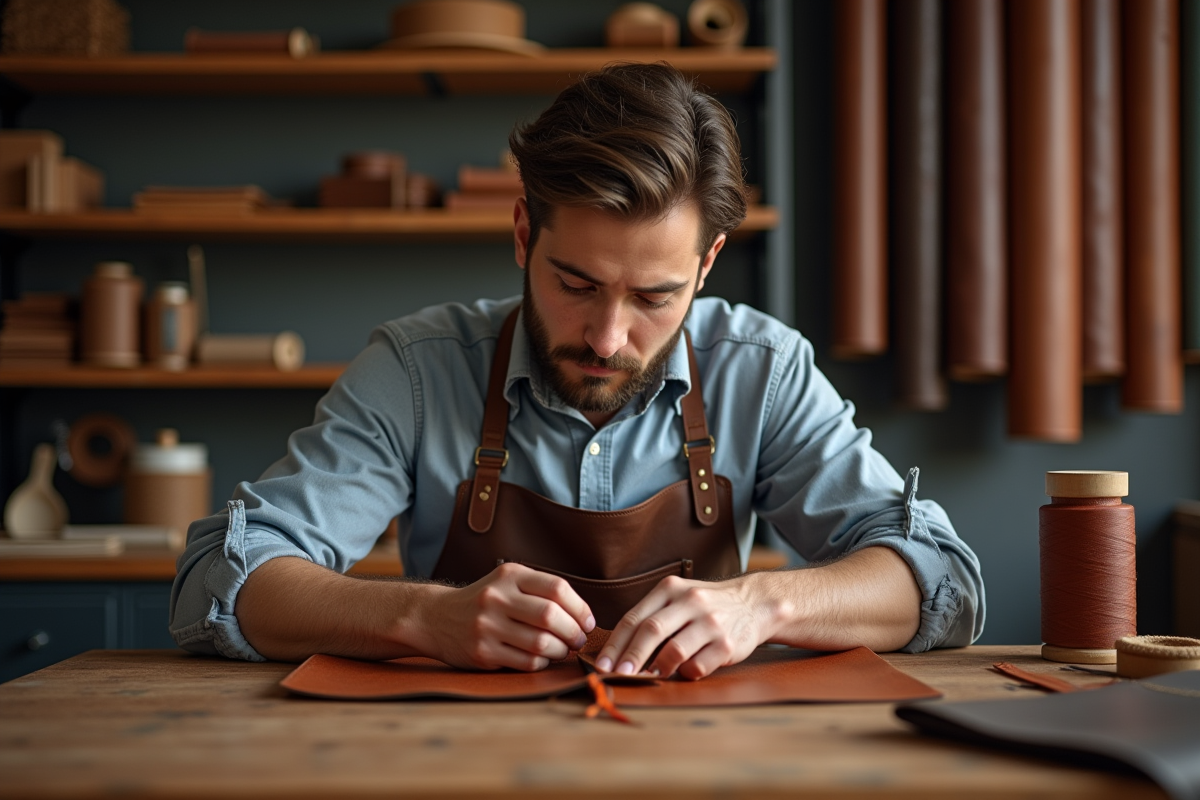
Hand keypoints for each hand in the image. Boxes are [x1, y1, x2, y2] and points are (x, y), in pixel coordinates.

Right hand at [422, 563, 594, 671]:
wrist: (436, 617)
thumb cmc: (484, 601)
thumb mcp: (507, 582)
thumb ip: (540, 591)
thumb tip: (583, 615)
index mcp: (509, 575)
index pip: (557, 589)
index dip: (580, 608)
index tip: (587, 622)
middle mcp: (496, 598)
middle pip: (551, 616)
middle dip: (573, 632)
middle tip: (578, 640)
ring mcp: (487, 626)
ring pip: (541, 643)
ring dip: (560, 650)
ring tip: (562, 650)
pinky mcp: (482, 652)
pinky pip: (526, 662)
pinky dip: (541, 662)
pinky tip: (541, 658)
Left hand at [595, 575, 772, 679]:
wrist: (754, 603)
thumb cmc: (706, 606)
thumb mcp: (679, 598)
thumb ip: (653, 617)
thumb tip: (619, 652)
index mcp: (671, 589)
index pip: (635, 618)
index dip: (616, 644)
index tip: (603, 664)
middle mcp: (690, 602)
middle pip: (651, 631)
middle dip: (630, 658)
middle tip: (617, 676)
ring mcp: (710, 622)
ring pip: (674, 650)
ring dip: (659, 667)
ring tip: (654, 673)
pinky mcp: (727, 644)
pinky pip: (697, 666)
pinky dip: (686, 673)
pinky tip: (685, 670)